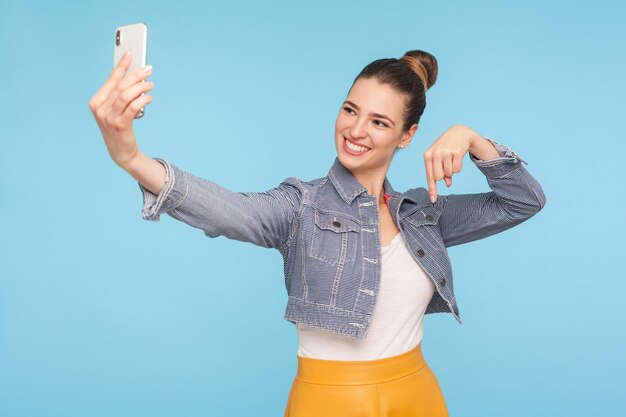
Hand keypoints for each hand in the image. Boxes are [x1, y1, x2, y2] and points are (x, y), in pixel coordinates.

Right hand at [88, 51, 154, 167]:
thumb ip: (118, 93)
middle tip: (148, 69)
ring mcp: (108, 118)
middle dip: (135, 75)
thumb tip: (129, 73)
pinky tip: (149, 97)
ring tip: (151, 84)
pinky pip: (133, 107)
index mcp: (96, 102)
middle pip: (120, 86)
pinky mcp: (120, 125)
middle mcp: (100, 109)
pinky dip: (142, 100)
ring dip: (141, 87)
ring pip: (126, 95)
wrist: (121, 151)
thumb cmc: (119, 127)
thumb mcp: (114, 109)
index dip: (121, 66)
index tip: (130, 54)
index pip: (111, 80)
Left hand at [423, 125, 478, 202]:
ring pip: (450, 173)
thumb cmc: (446, 147)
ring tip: (452, 159)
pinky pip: (458, 169)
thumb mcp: (439, 157)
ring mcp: (446, 153)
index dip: (432, 189)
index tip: (433, 200)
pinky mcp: (456, 152)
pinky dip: (459, 166)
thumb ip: (440, 171)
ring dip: (452, 169)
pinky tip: (457, 157)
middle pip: (439, 177)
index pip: (429, 176)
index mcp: (427, 155)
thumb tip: (447, 184)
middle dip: (444, 175)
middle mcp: (435, 154)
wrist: (459, 132)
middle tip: (447, 165)